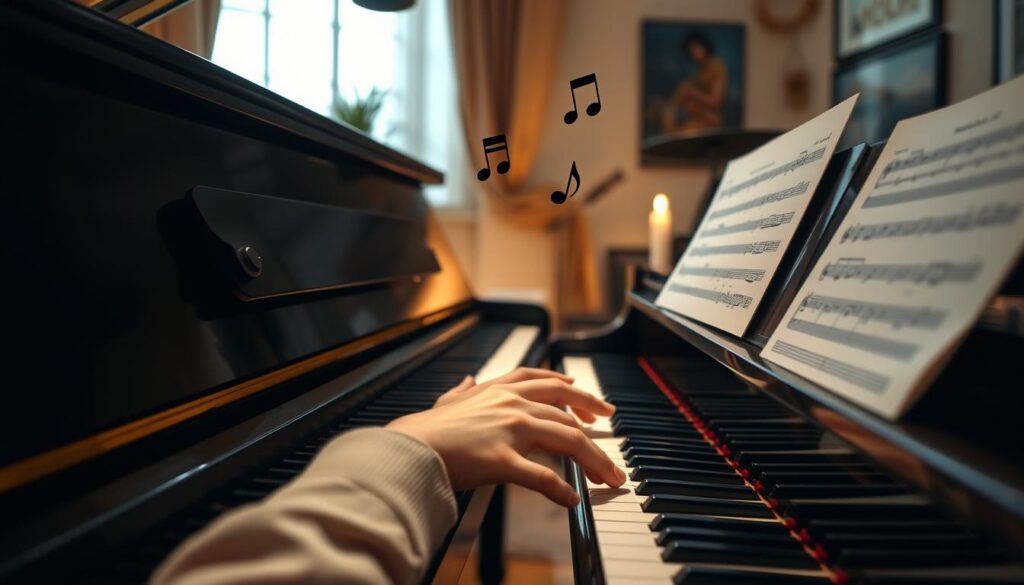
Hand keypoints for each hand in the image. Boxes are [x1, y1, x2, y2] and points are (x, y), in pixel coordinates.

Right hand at [387, 377, 624, 506]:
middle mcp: (511, 405)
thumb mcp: (448, 401)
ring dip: (594, 461)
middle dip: (596, 424)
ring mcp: (510, 432)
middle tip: (613, 432)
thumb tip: (467, 381)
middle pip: (568, 413)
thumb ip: (462, 391)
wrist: (409, 448)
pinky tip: (572, 500)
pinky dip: (562, 491)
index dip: (573, 390)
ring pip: (568, 441)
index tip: (590, 400)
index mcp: (500, 390)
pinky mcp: (504, 461)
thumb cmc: (426, 430)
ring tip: (609, 477)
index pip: (547, 382)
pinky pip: (542, 477)